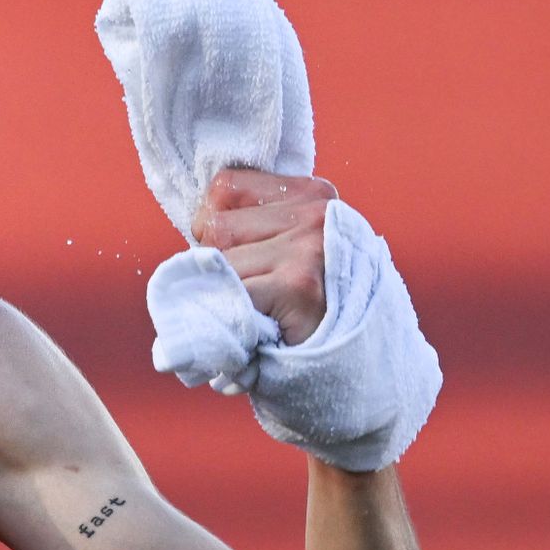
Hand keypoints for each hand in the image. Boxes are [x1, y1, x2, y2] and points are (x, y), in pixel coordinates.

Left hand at [190, 167, 336, 344]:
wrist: (355, 362)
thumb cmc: (312, 306)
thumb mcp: (292, 246)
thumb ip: (256, 223)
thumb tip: (195, 221)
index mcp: (312, 194)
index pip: (223, 188)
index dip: (213, 224)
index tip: (235, 254)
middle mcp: (315, 213)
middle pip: (215, 226)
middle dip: (216, 263)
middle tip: (249, 292)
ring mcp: (309, 247)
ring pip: (217, 260)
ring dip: (224, 292)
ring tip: (256, 308)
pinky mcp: (298, 284)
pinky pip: (228, 291)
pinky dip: (226, 314)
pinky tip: (253, 326)